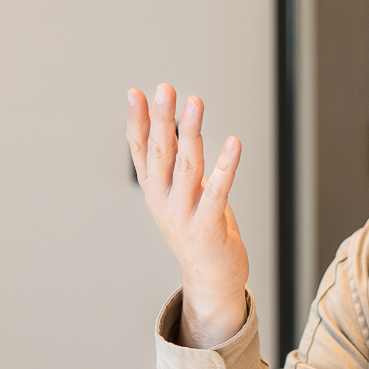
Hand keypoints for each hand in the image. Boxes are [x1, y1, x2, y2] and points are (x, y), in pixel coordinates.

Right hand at [127, 84, 249, 347]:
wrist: (211, 279)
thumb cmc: (199, 230)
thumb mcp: (178, 194)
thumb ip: (173, 163)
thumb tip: (170, 125)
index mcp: (154, 190)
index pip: (140, 150)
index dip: (137, 121)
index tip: (135, 93)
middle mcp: (163, 200)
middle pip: (160, 152)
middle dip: (161, 118)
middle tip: (164, 89)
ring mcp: (184, 214)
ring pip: (187, 166)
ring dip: (190, 132)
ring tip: (195, 103)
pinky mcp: (209, 226)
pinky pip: (218, 190)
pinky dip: (226, 165)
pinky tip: (234, 142)